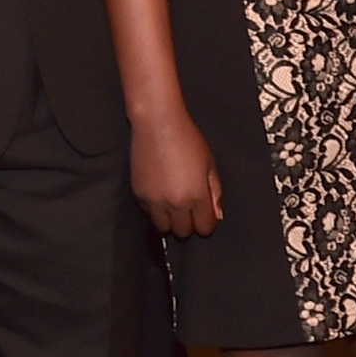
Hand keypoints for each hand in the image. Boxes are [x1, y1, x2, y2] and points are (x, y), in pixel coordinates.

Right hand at [130, 110, 222, 237]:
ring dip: (170, 221)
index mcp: (196, 196)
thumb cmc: (187, 139)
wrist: (158, 124)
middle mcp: (174, 203)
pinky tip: (161, 194)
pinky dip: (155, 210)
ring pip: (163, 228)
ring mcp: (154, 200)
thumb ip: (214, 192)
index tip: (205, 216)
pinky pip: (148, 213)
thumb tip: (217, 215)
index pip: (204, 228)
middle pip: (183, 232)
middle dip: (189, 224)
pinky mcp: (139, 194)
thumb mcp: (210, 164)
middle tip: (190, 210)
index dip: (207, 223)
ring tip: (174, 205)